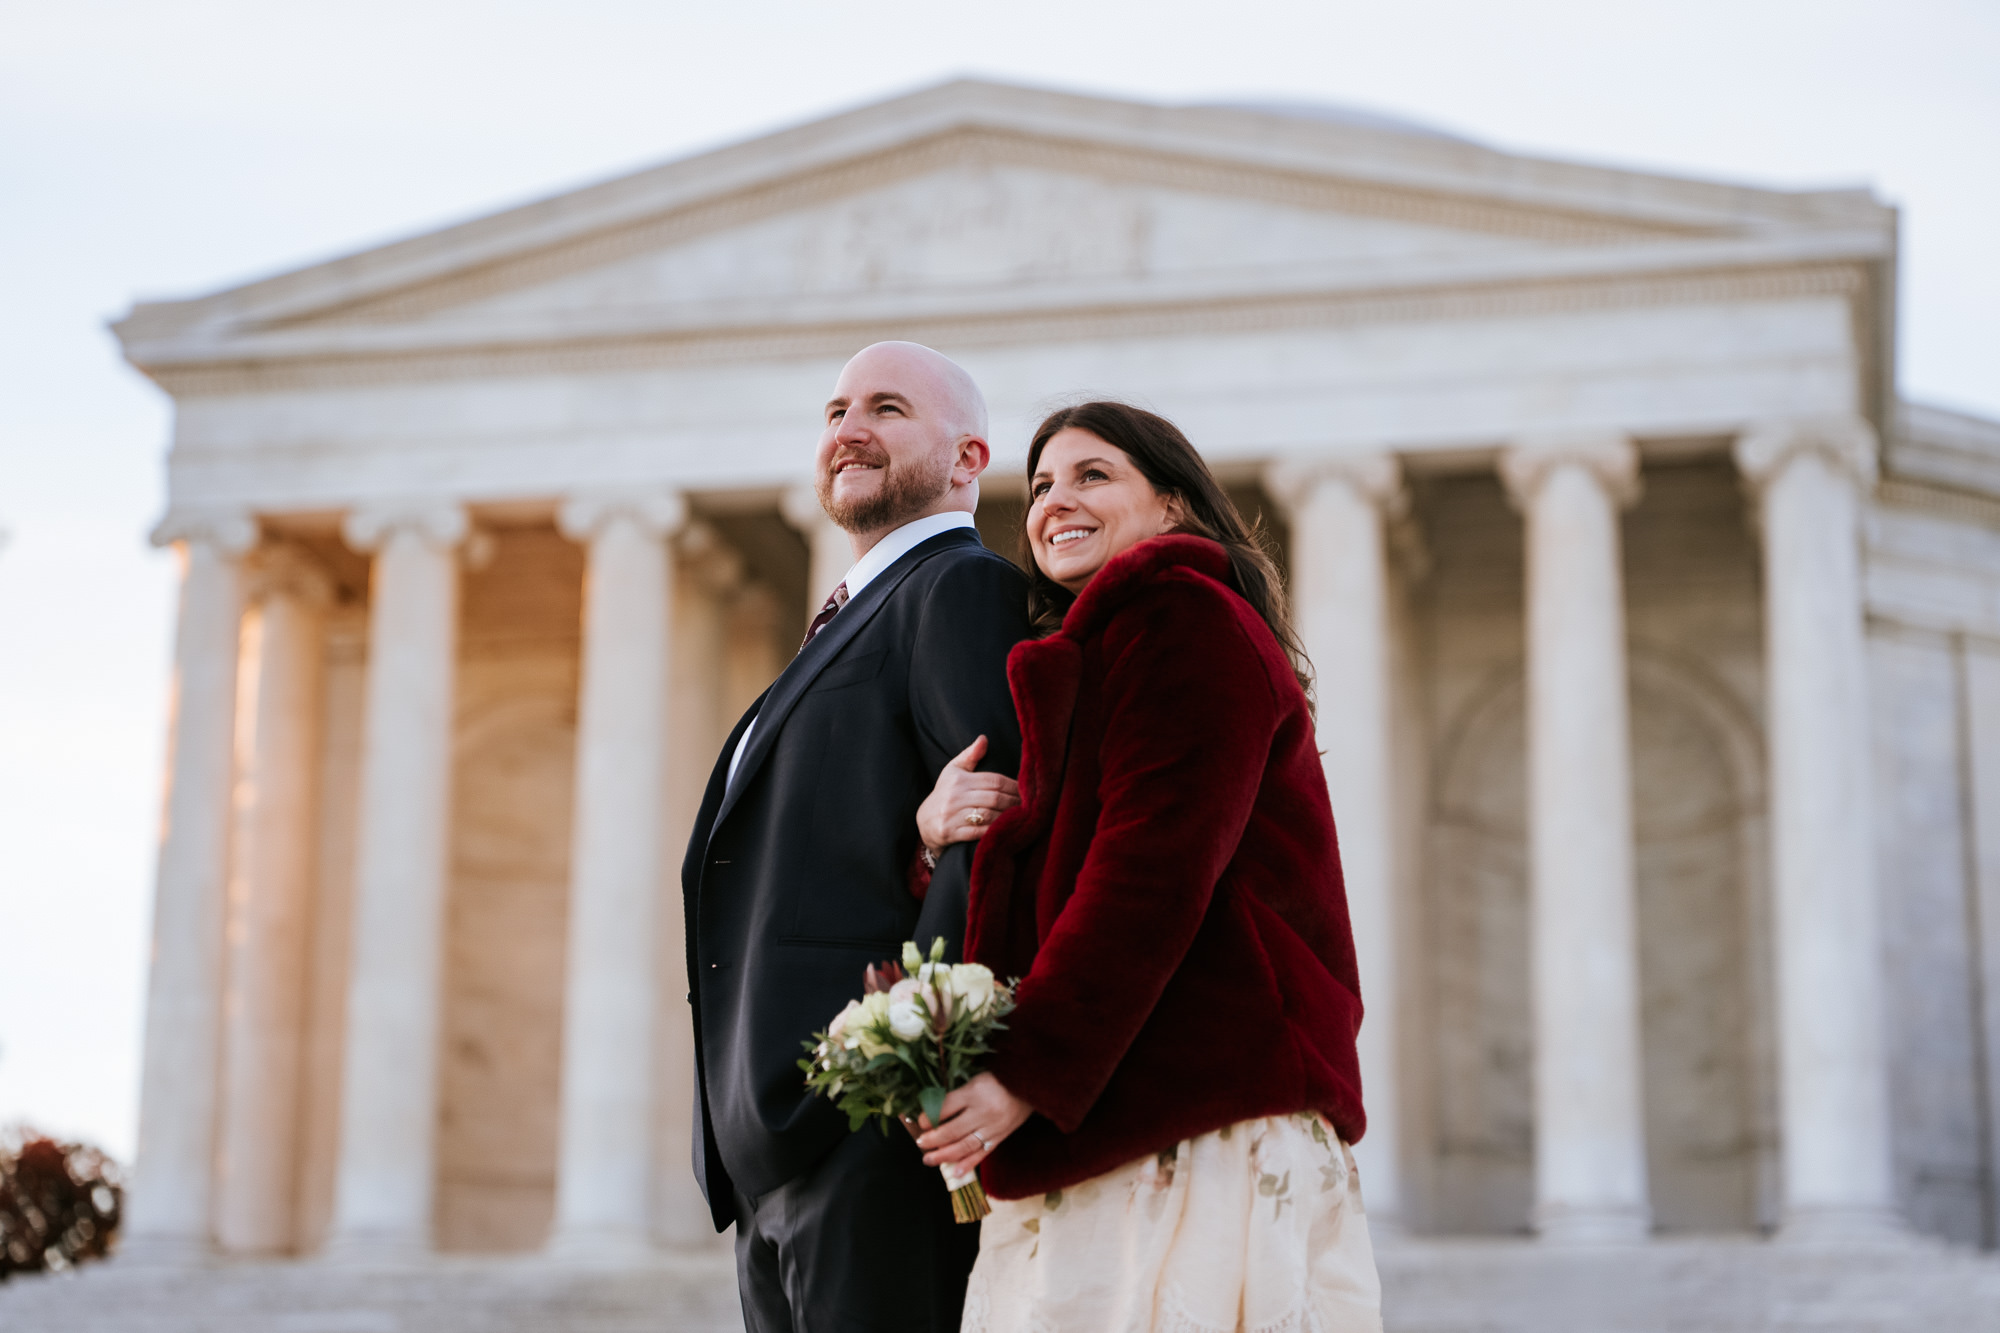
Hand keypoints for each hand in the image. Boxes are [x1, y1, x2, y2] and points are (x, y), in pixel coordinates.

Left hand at [914, 1073, 1032, 1171]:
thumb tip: (934, 1113)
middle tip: (920, 1143)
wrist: (1030, 1086)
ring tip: (929, 1160)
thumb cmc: (999, 1079)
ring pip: (965, 1146)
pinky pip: (982, 1153)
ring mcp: (992, 1128)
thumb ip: (957, 1096)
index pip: (946, 1107)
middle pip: (953, 1130)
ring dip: (944, 1155)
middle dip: (933, 1139)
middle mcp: (982, 1112)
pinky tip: (955, 1172)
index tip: (919, 1122)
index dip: (929, 1116)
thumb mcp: (976, 1079)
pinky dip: (968, 1164)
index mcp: (974, 1093)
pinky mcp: (1000, 1138)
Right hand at [916, 736, 1020, 855]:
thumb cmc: (944, 793)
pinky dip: (993, 832)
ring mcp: (951, 816)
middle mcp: (954, 797)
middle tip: (1030, 806)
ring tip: (1021, 818)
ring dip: (1007, 817)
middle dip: (1014, 802)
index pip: (994, 781)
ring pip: (988, 815)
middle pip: (994, 798)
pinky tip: (1005, 831)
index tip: (1028, 790)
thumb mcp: (953, 771)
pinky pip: (977, 832)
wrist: (924, 821)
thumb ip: (970, 755)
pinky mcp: (950, 833)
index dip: (1014, 786)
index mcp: (959, 780)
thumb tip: (984, 738)